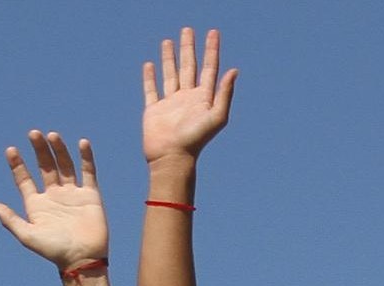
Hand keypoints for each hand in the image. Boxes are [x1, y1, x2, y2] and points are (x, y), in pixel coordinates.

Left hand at [0, 132, 108, 268]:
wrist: (82, 259)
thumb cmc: (53, 251)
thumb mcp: (28, 236)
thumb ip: (11, 220)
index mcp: (36, 204)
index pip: (24, 179)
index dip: (17, 164)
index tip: (11, 150)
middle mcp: (53, 196)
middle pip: (44, 166)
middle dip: (39, 150)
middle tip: (33, 133)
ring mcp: (72, 194)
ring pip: (64, 165)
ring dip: (58, 150)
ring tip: (52, 135)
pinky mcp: (90, 195)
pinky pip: (88, 172)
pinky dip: (86, 158)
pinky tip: (82, 143)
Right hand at [140, 27, 236, 164]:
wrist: (172, 158)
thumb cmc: (196, 140)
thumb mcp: (216, 116)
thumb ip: (225, 93)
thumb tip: (234, 70)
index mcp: (203, 98)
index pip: (209, 68)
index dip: (212, 50)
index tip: (213, 33)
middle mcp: (187, 98)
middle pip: (189, 66)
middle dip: (189, 48)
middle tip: (188, 29)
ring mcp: (170, 103)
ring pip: (170, 74)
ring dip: (169, 57)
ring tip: (168, 41)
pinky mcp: (154, 110)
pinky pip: (151, 89)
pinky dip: (149, 77)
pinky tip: (149, 65)